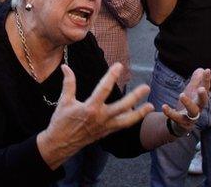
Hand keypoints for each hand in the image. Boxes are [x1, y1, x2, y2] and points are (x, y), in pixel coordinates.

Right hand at [38, 63, 153, 167]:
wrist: (60, 143)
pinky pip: (121, 126)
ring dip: (139, 114)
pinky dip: (130, 120)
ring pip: (126, 121)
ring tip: (150, 106)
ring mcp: (105, 127)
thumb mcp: (64, 101)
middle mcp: (100, 118)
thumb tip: (65, 66)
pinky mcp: (106, 133)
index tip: (119, 66)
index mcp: (90, 108)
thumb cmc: (61, 122)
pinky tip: (137, 113)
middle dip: (135, 97)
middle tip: (146, 88)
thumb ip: (68, 83)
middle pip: (122, 107)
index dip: (111, 76)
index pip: (104, 89)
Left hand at [161, 68, 210, 134]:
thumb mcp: (192, 91)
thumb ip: (196, 80)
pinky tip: (164, 106)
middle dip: (203, 95)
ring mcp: (191, 116)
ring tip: (182, 95)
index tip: (207, 70)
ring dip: (188, 103)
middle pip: (204, 102)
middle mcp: (199, 107)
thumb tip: (201, 69)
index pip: (206, 88)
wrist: (180, 122)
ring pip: (192, 111)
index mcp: (201, 98)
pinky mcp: (182, 122)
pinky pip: (176, 118)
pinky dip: (170, 112)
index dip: (207, 79)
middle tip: (201, 89)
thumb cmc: (189, 104)